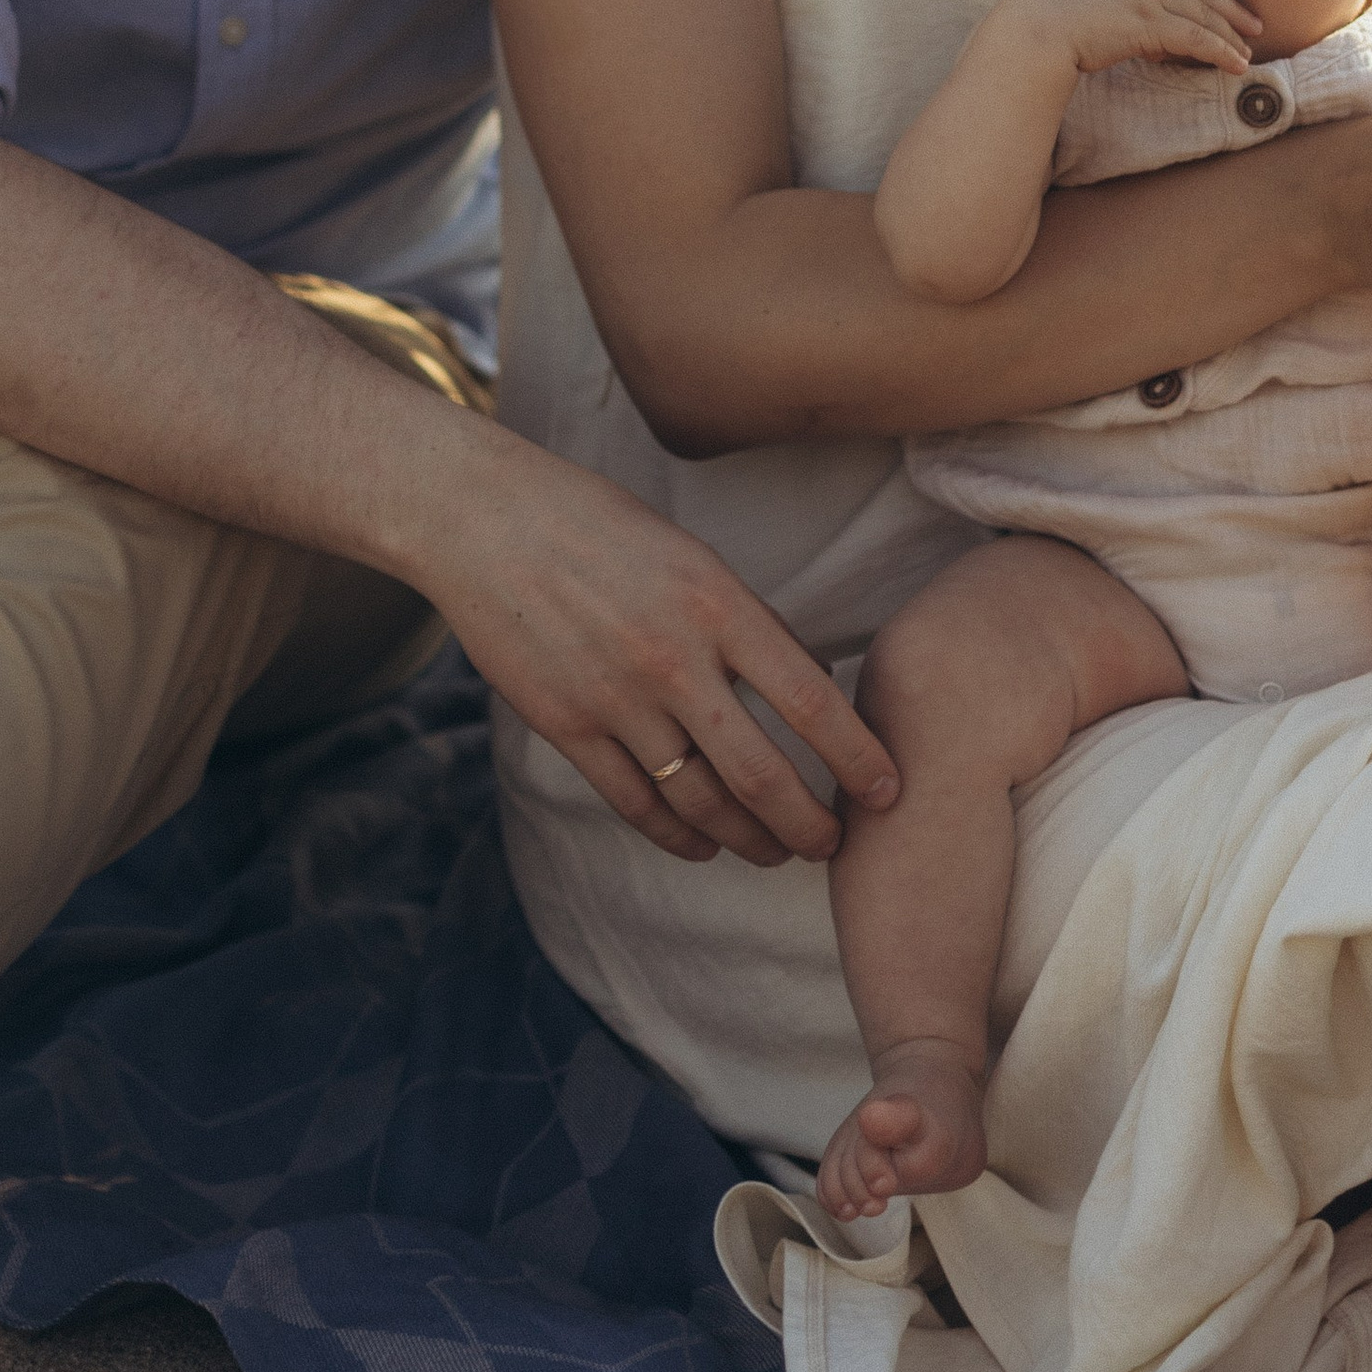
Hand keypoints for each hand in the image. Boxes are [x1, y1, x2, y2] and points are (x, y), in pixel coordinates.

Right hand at [425, 430, 898, 869]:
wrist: (484, 519)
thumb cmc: (597, 524)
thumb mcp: (689, 555)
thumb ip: (745, 621)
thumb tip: (808, 684)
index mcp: (716, 602)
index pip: (810, 701)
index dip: (857, 758)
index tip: (887, 791)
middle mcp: (672, 658)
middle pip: (761, 774)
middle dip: (808, 825)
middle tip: (832, 846)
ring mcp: (616, 698)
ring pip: (700, 801)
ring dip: (747, 840)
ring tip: (774, 852)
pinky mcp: (567, 726)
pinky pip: (636, 803)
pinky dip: (676, 836)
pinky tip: (701, 846)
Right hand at [1017, 0, 1258, 77]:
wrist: (1035, 23)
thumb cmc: (1048, 16)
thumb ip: (1112, 2)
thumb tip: (1127, 26)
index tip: (1229, 6)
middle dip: (1232, 11)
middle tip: (1255, 26)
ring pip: (1204, 16)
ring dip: (1230, 37)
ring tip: (1246, 55)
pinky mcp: (1150, 21)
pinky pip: (1197, 37)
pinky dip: (1221, 50)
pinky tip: (1235, 64)